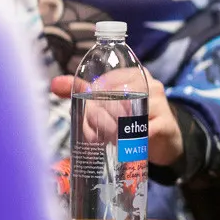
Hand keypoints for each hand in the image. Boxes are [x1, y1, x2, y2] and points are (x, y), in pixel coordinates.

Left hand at [51, 73, 182, 166]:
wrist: (165, 137)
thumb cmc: (134, 115)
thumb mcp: (113, 101)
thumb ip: (85, 91)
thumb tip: (55, 83)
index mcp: (136, 74)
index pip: (107, 80)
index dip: (91, 96)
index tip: (85, 111)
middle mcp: (151, 85)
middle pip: (117, 96)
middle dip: (97, 114)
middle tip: (89, 127)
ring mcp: (160, 105)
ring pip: (127, 114)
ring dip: (109, 128)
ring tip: (101, 137)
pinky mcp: (164, 126)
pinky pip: (140, 132)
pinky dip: (125, 140)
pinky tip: (116, 145)